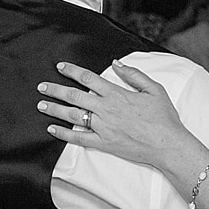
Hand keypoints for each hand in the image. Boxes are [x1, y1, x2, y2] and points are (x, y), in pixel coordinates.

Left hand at [37, 60, 191, 169]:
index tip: (60, 67)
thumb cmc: (163, 117)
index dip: (72, 71)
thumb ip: (133, 74)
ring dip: (55, 109)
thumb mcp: (153, 89)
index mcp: (117, 94)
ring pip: (73, 116)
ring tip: (41, 105)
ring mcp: (103, 128)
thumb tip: (116, 63)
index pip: (89, 78)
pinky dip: (64, 133)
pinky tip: (52, 129)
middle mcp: (106, 109)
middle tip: (42, 86)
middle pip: (75, 96)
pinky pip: (79, 138)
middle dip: (56, 90)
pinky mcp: (104, 143)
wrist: (167, 145)